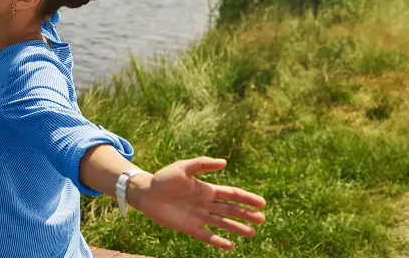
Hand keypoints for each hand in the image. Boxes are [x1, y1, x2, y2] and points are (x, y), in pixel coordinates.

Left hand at [127, 157, 266, 249]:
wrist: (146, 193)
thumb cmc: (163, 178)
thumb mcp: (183, 167)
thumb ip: (202, 164)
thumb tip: (224, 162)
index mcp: (207, 189)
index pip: (232, 194)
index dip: (247, 198)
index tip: (262, 203)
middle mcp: (206, 204)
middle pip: (231, 210)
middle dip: (246, 214)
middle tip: (262, 219)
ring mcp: (199, 216)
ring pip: (222, 223)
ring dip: (237, 228)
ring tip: (252, 233)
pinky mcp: (189, 227)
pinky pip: (207, 236)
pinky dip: (218, 241)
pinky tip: (230, 246)